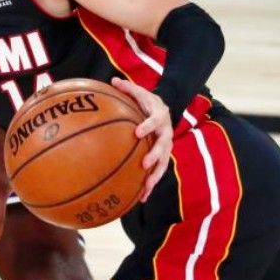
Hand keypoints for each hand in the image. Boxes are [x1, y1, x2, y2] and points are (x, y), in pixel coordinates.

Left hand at [110, 77, 172, 201]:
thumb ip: (128, 88)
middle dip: (155, 156)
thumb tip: (113, 80)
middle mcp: (166, 134)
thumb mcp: (140, 93)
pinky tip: (140, 198)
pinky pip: (157, 173)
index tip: (138, 132)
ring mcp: (166, 148)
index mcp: (160, 117)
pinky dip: (149, 186)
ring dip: (154, 177)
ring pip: (163, 165)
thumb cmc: (148, 102)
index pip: (155, 121)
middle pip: (163, 147)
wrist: (166, 110)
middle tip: (144, 164)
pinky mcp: (163, 159)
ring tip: (145, 189)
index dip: (148, 126)